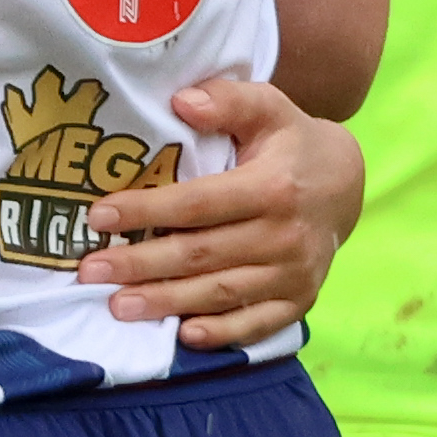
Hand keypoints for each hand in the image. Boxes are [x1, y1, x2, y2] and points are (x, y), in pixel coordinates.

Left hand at [90, 76, 361, 347]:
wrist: (345, 184)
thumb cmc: (290, 144)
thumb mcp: (268, 108)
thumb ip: (228, 101)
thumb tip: (182, 101)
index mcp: (273, 187)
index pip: (197, 204)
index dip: (146, 211)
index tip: (98, 216)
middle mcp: (285, 235)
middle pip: (201, 254)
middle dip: (141, 265)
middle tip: (91, 272)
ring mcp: (294, 273)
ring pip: (221, 293)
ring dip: (167, 303)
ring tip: (118, 306)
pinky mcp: (300, 299)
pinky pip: (258, 323)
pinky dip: (222, 333)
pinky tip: (183, 336)